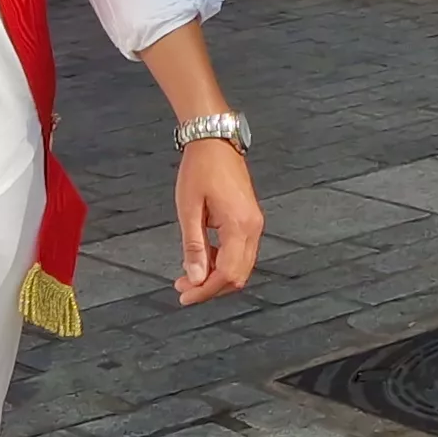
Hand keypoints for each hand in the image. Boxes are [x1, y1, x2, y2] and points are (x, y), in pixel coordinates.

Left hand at [173, 138, 261, 303]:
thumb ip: (194, 246)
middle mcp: (253, 228)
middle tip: (183, 288)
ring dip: (216, 276)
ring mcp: (254, 223)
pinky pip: (240, 251)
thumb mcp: (189, 208)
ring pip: (240, 266)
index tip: (184, 296)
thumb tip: (194, 277)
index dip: (205, 290)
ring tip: (188, 275)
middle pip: (237, 275)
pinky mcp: (250, 219)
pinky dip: (222, 261)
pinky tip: (202, 258)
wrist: (215, 141)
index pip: (226, 273)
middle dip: (210, 287)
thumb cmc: (200, 169)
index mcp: (239, 226)